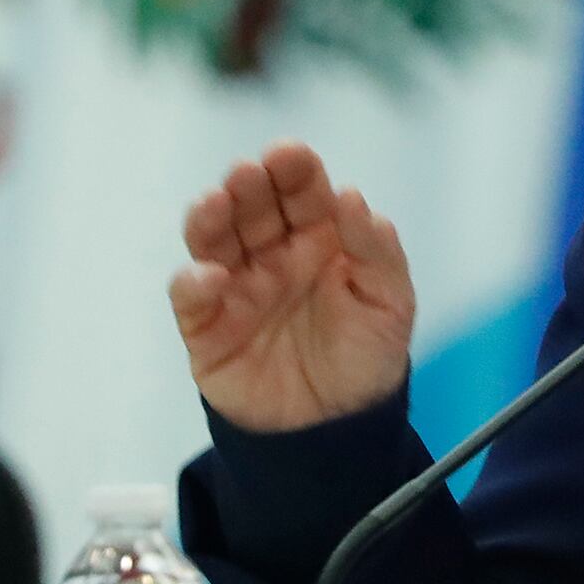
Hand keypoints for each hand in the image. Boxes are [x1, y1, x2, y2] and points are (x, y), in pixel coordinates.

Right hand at [169, 141, 415, 432]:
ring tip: (217, 203)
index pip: (303, 194)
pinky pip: (192, 299)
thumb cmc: (367, 355)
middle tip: (248, 173)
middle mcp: (273, 255)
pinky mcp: (207, 328)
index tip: (290, 155)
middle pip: (253, 209)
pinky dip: (194, 282)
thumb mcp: (390, 301)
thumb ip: (376, 250)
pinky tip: (211, 276)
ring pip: (214, 241)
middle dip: (249, 186)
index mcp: (319, 239)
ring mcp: (237, 288)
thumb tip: (352, 196)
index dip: (295, 172)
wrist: (337, 429)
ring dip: (210, 219)